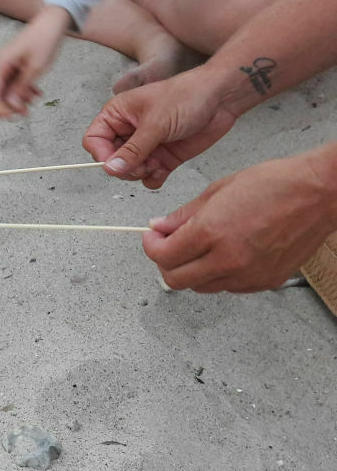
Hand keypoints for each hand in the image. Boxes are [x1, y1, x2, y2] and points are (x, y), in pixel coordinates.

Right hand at [0, 6, 67, 118]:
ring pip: (7, 90)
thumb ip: (22, 88)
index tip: (14, 117)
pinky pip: (14, 83)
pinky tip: (36, 93)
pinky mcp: (13, 65)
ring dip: (19, 99)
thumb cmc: (44, 40)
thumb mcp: (35, 68)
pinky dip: (24, 90)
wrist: (52, 22)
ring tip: (34, 100)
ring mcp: (5, 66)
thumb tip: (12, 106)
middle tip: (26, 113)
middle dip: (11, 106)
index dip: (1, 109)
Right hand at [82, 69, 237, 188]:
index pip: (94, 140)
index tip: (115, 164)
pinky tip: (163, 170)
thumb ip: (133, 149)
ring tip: (156, 164)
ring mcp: (146, 145)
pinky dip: (153, 178)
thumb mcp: (156, 123)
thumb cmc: (187, 96)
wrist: (221, 98)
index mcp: (118, 114)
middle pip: (111, 159)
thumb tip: (110, 169)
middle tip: (142, 165)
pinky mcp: (163, 156)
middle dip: (125, 167)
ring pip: (129, 171)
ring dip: (140, 174)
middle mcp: (128, 131)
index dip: (101, 155)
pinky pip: (149, 176)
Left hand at [142, 148, 336, 292]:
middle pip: (175, 280)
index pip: (162, 256)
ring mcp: (248, 274)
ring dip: (192, 271)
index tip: (153, 239)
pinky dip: (219, 275)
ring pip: (201, 287)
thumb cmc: (276, 183)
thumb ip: (184, 214)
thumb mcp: (219, 190)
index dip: (151, 247)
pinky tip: (225, 255)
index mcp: (212, 232)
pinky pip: (228, 287)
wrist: (320, 192)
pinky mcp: (265, 282)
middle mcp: (229, 258)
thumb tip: (160, 227)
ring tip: (200, 249)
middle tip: (169, 247)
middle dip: (166, 264)